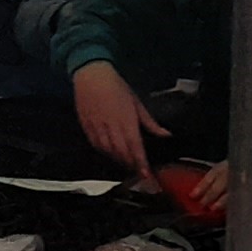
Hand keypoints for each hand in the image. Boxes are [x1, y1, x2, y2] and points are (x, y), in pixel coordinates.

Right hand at [75, 61, 170, 179]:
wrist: (91, 76)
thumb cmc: (117, 87)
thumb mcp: (137, 103)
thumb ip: (150, 123)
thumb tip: (165, 135)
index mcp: (126, 120)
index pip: (135, 146)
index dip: (140, 162)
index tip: (146, 175)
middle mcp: (111, 126)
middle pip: (121, 152)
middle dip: (130, 164)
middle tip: (137, 172)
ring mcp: (97, 126)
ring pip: (107, 150)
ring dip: (117, 160)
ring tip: (125, 164)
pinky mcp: (86, 126)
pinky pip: (95, 144)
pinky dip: (104, 152)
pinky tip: (109, 154)